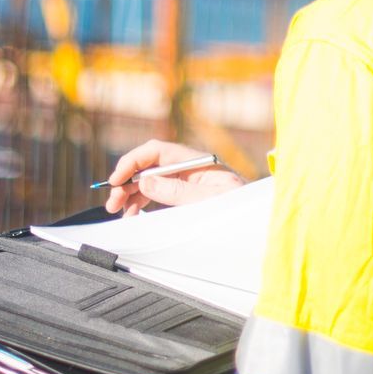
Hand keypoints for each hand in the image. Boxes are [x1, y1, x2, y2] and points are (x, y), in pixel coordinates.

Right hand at [102, 139, 246, 215]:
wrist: (259, 222)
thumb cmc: (241, 209)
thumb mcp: (209, 200)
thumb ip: (177, 191)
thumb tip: (146, 180)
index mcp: (197, 161)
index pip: (157, 151)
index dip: (132, 162)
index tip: (116, 180)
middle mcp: (190, 168)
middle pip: (150, 166)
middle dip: (128, 182)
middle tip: (113, 202)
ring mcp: (189, 182)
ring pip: (151, 181)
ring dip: (132, 194)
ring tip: (120, 212)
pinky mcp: (188, 196)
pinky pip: (159, 194)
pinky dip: (144, 203)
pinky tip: (134, 213)